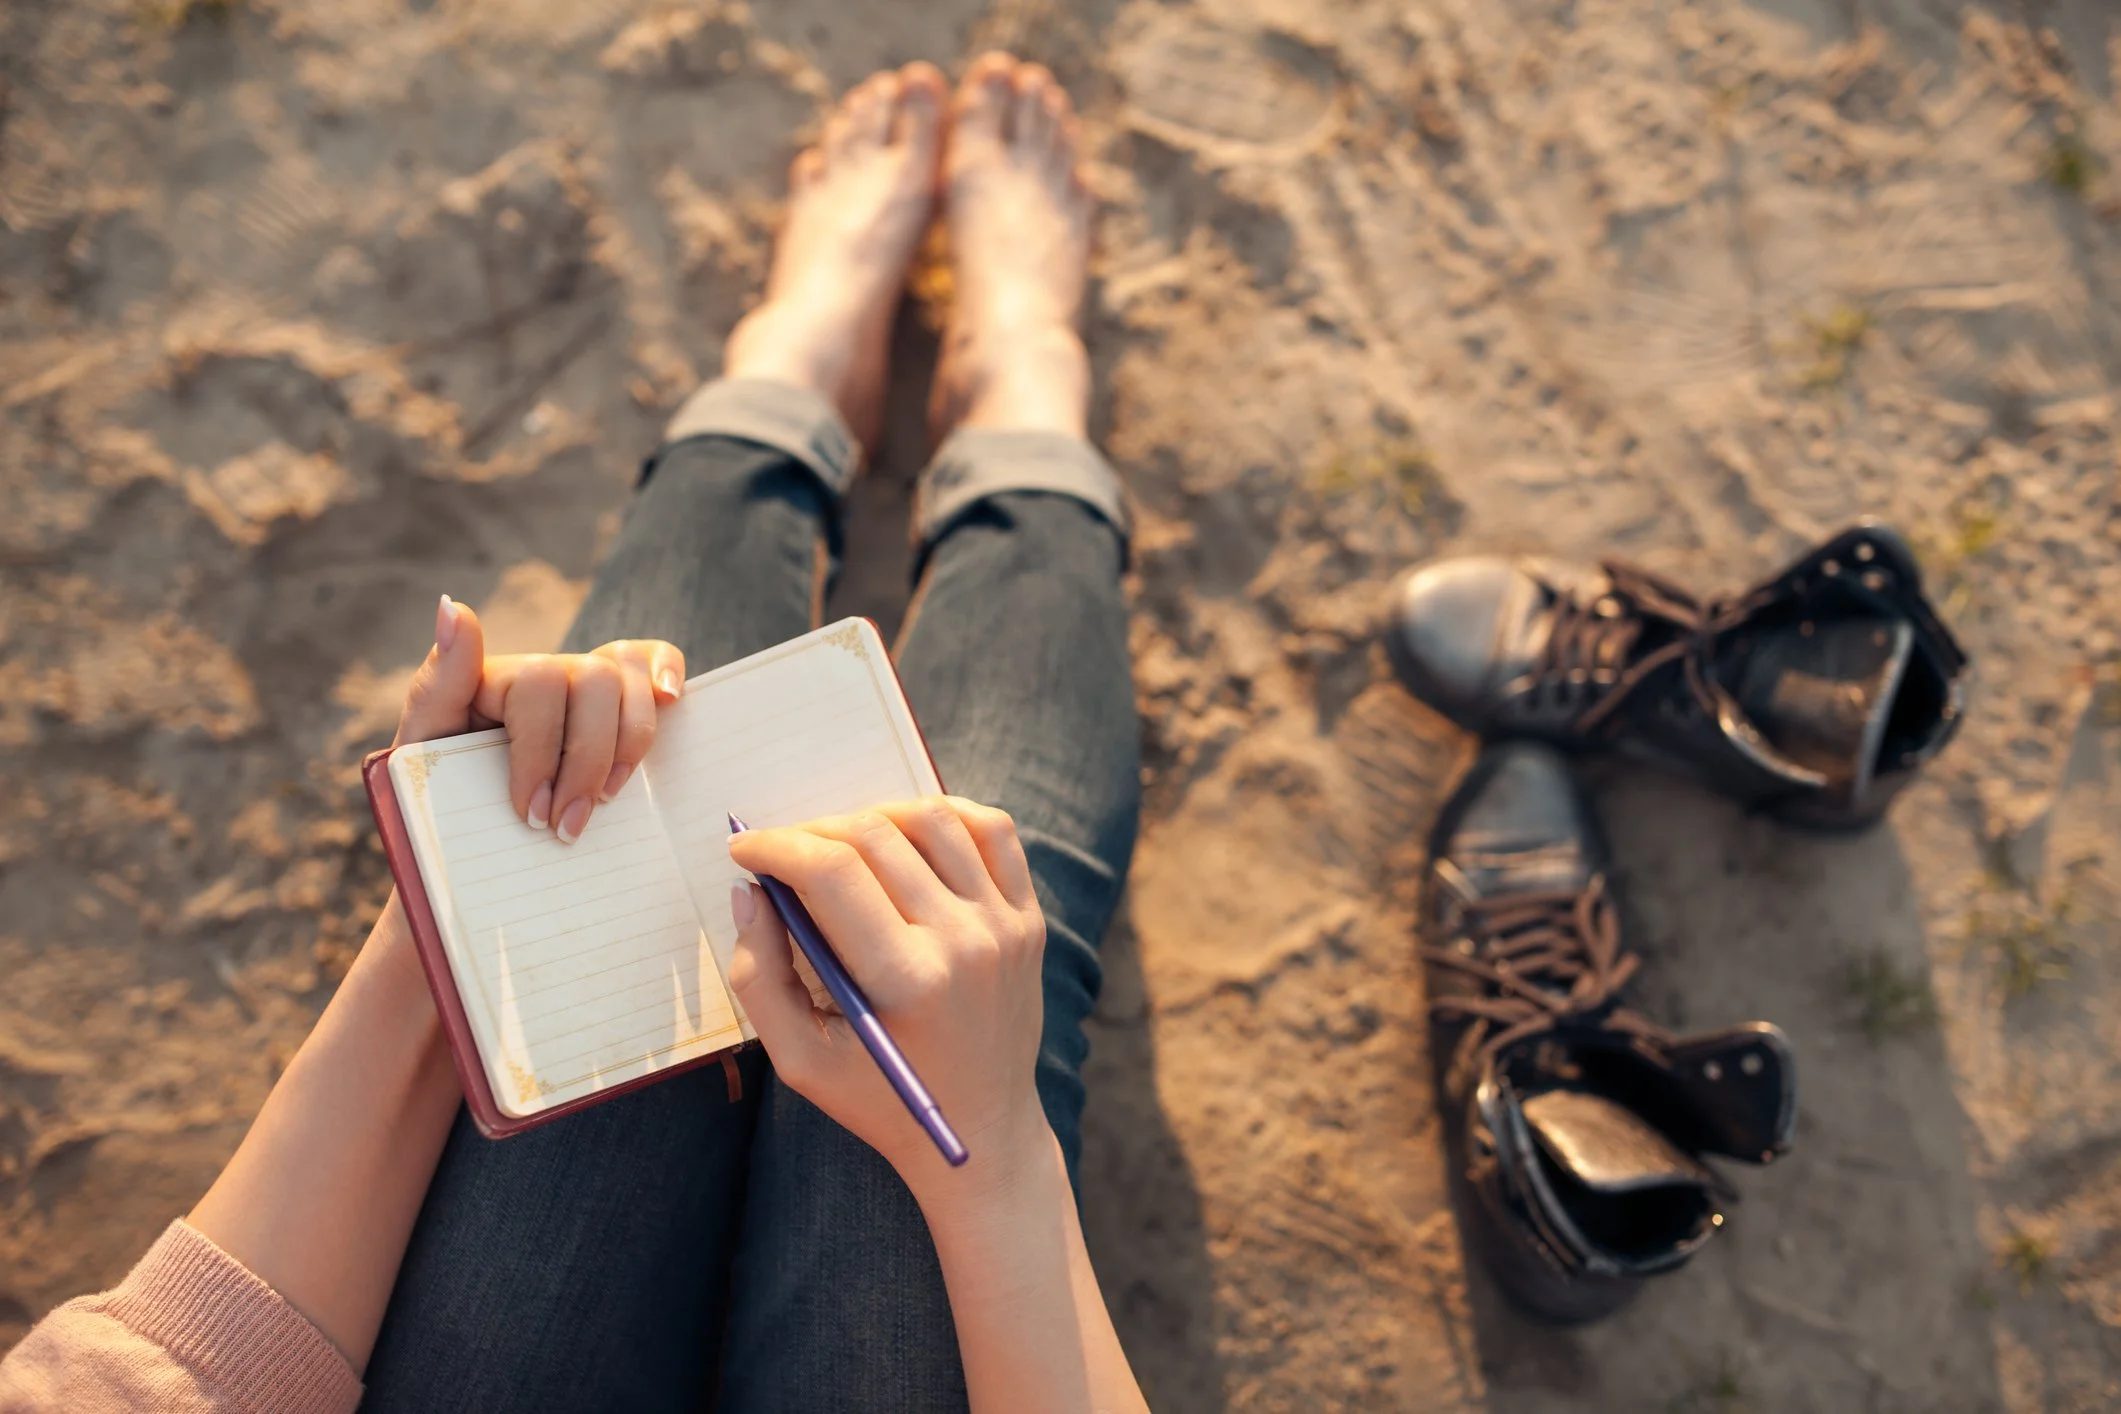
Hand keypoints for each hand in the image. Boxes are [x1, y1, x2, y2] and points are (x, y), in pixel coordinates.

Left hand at [393, 595, 686, 842]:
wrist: (463, 851)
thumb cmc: (442, 801)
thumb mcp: (422, 750)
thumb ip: (436, 683)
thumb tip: (453, 607)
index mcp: (492, 677)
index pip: (536, 686)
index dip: (540, 752)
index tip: (530, 814)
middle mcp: (542, 672)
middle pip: (592, 681)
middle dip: (585, 762)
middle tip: (565, 828)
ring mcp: (581, 684)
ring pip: (626, 681)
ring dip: (627, 746)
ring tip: (604, 802)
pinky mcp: (615, 703)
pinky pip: (649, 659)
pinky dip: (667, 670)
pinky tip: (670, 700)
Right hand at [725, 798, 1050, 1192]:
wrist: (982, 1133)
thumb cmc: (879, 1100)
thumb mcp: (800, 1060)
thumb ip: (758, 976)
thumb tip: (747, 890)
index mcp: (907, 979)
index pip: (832, 872)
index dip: (775, 846)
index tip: (743, 847)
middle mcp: (964, 942)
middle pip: (875, 837)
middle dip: (811, 831)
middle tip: (782, 853)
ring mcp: (1005, 926)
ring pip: (932, 820)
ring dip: (872, 815)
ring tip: (839, 844)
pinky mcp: (1028, 919)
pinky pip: (994, 831)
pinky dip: (945, 815)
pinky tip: (907, 834)